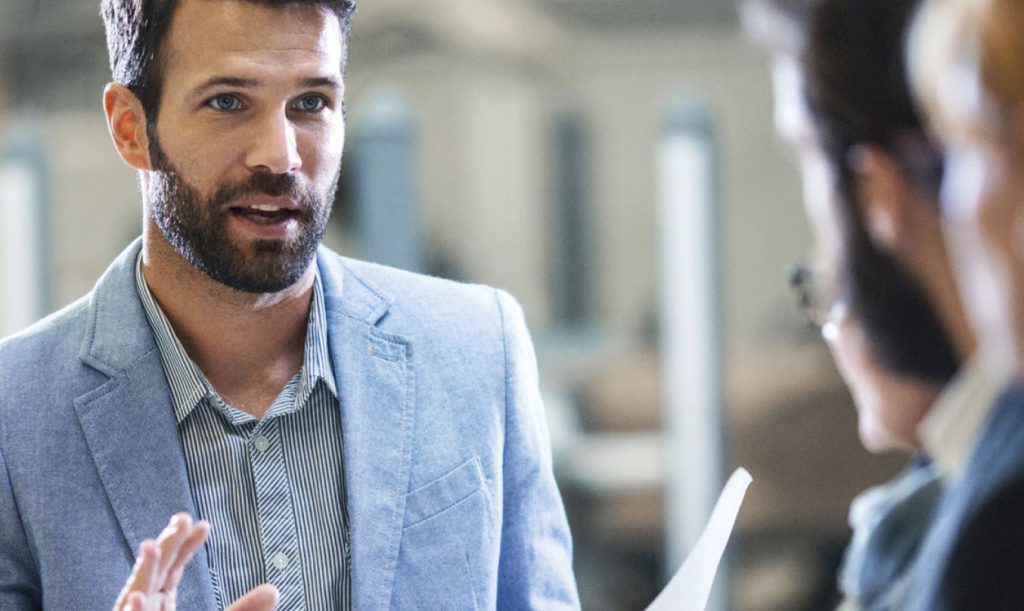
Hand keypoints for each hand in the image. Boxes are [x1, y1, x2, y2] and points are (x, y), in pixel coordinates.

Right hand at [113, 513, 278, 610]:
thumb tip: (274, 590)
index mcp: (160, 604)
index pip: (172, 568)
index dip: (185, 545)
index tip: (204, 525)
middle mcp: (144, 610)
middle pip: (155, 571)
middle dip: (166, 545)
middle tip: (182, 519)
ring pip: (134, 593)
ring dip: (142, 570)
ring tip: (151, 546)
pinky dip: (131, 610)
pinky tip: (137, 597)